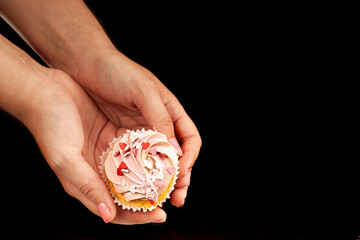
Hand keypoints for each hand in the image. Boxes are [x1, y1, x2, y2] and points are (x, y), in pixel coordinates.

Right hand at [26, 69, 166, 223]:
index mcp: (87, 184)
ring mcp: (109, 154)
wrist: (46, 91)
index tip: (160, 215)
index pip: (116, 209)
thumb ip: (87, 187)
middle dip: (152, 198)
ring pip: (137, 171)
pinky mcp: (114, 136)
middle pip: (131, 193)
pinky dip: (150, 153)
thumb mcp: (66, 159)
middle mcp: (100, 172)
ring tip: (175, 178)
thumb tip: (108, 216)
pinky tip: (164, 152)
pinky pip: (137, 148)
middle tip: (175, 197)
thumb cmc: (50, 126)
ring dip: (155, 176)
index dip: (138, 216)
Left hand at [76, 51, 201, 205]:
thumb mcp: (143, 91)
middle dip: (178, 178)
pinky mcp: (120, 139)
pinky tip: (134, 188)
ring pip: (154, 163)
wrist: (85, 65)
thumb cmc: (118, 72)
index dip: (190, 157)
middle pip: (175, 156)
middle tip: (176, 198)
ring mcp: (138, 134)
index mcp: (170, 112)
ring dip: (158, 182)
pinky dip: (137, 175)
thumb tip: (174, 148)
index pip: (189, 139)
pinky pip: (132, 161)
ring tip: (157, 200)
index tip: (182, 173)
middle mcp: (157, 125)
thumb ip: (160, 117)